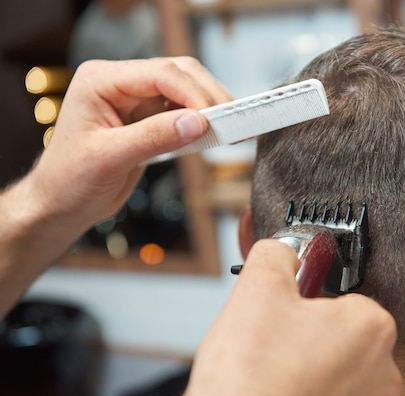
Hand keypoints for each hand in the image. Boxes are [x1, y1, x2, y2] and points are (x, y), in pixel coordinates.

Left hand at [29, 57, 231, 228]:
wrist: (62, 204)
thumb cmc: (69, 180)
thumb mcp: (108, 159)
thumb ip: (152, 137)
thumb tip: (197, 122)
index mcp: (100, 81)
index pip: (158, 73)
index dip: (192, 93)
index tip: (213, 119)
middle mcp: (120, 84)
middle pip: (178, 73)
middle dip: (208, 95)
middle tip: (232, 121)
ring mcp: (136, 100)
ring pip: (186, 89)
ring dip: (210, 106)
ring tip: (230, 129)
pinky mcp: (149, 118)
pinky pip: (184, 111)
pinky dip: (202, 121)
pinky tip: (214, 135)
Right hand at [173, 239, 400, 395]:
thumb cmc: (252, 379)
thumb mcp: (258, 287)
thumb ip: (278, 254)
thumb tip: (283, 251)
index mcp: (371, 327)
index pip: (342, 296)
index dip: (307, 300)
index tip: (287, 309)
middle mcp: (383, 371)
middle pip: (341, 334)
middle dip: (308, 333)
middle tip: (274, 341)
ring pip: (336, 369)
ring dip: (308, 366)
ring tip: (273, 372)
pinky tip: (281, 395)